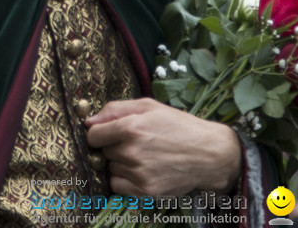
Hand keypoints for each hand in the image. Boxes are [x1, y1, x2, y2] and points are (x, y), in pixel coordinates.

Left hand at [85, 98, 240, 196]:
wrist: (208, 153)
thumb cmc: (178, 126)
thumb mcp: (148, 106)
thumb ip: (114, 109)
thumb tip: (89, 121)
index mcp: (131, 127)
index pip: (93, 135)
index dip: (100, 133)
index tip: (108, 134)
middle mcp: (133, 151)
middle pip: (104, 152)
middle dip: (115, 147)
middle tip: (138, 143)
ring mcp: (139, 173)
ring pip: (112, 169)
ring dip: (122, 163)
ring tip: (145, 156)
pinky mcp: (146, 191)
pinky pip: (118, 186)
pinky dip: (125, 180)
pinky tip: (142, 170)